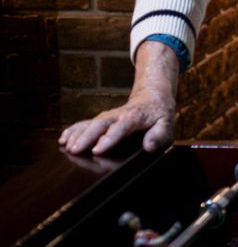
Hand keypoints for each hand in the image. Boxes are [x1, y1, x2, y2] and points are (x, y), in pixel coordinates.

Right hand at [59, 40, 178, 155]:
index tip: (97, 150)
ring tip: (66, 145)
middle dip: (86, 137)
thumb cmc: (159, 113)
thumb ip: (159, 135)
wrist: (152, 96)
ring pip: (90, 123)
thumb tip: (149, 146)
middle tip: (74, 150)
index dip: (109, 138)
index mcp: (135, 117)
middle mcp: (118, 115)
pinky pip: (85, 123)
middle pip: (100, 124)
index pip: (121, 127)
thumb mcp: (166, 122)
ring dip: (77, 134)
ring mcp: (108, 116)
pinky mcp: (101, 119)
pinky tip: (63, 139)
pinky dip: (73, 130)